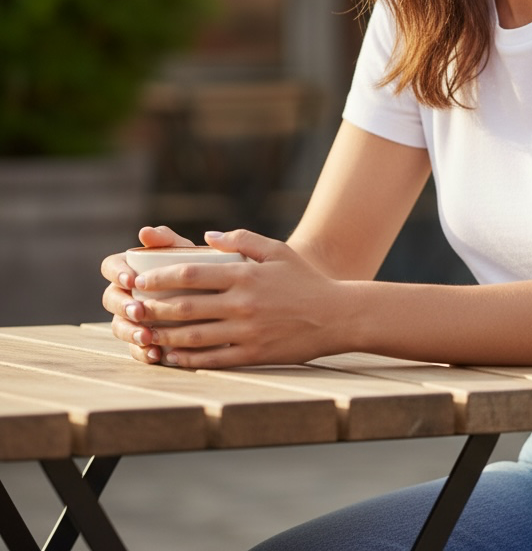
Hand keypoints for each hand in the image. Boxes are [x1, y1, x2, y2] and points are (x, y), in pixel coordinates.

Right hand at [101, 225, 194, 363]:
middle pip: (111, 299)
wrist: (224, 301)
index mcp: (133, 267)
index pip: (111, 266)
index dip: (116, 272)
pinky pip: (135, 349)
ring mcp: (134, 319)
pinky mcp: (145, 340)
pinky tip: (156, 354)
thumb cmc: (202, 270)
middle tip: (139, 311)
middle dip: (122, 306)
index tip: (131, 279)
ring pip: (119, 326)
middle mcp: (128, 293)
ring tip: (147, 336)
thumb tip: (144, 232)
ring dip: (130, 332)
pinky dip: (142, 353)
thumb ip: (168, 240)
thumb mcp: (188, 253)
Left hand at [129, 229, 341, 368]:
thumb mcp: (278, 250)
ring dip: (163, 335)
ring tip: (142, 333)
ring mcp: (247, 331)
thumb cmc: (305, 280)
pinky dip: (186, 360)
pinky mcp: (253, 354)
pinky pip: (211, 360)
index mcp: (246, 275)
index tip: (140, 281)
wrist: (336, 315)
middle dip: (153, 308)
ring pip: (193, 336)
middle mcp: (243, 303)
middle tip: (130, 309)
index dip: (160, 278)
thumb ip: (242, 239)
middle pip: (185, 306)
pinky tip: (171, 356)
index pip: (192, 274)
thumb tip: (208, 235)